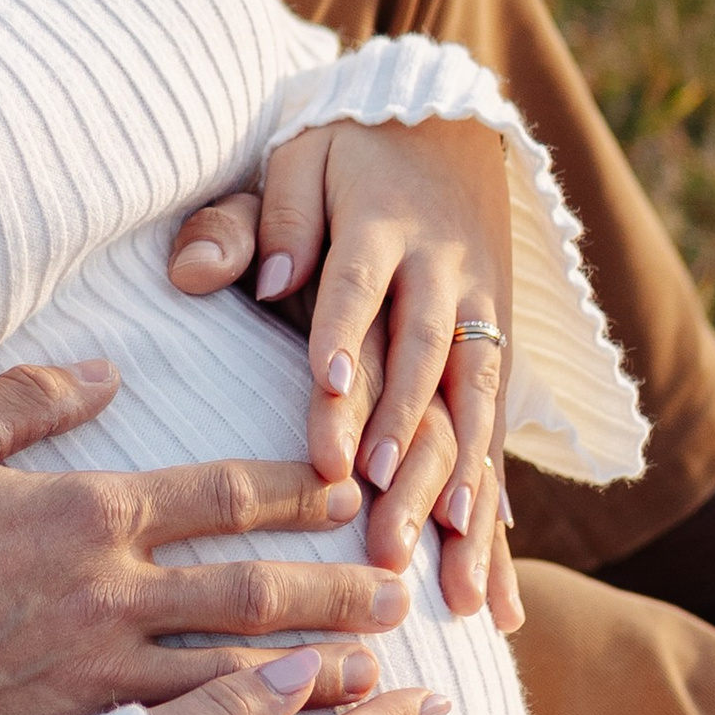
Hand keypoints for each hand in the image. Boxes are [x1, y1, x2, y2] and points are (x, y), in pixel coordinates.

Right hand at [0, 359, 408, 714]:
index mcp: (86, 512)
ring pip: (231, 676)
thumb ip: (34, 395)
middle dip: (335, 589)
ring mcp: (93, 676)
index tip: (348, 487)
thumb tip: (111, 369)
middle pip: (252, 592)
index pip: (221, 494)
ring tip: (373, 678)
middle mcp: (108, 595)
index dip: (297, 487)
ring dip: (311, 674)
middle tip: (399, 589)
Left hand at [168, 118, 521, 628]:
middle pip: (426, 368)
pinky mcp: (497, 355)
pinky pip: (500, 444)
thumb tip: (214, 273)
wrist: (445, 119)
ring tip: (449, 574)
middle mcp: (444, 277)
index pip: (358, 293)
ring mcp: (481, 319)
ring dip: (463, 496)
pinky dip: (496, 519)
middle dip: (405, 447)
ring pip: (476, 416)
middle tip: (377, 521)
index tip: (327, 398)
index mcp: (384, 227)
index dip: (343, 343)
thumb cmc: (344, 152)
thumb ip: (257, 220)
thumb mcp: (296, 160)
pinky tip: (493, 595)